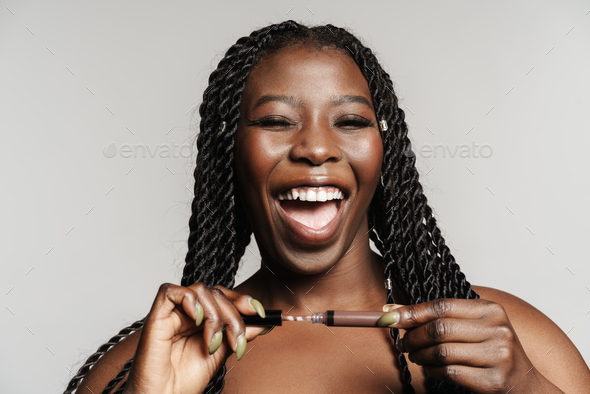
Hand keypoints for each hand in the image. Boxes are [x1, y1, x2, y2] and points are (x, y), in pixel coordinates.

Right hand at [123, 283, 267, 393]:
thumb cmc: (186, 381)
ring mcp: (171, 313)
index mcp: (202, 319)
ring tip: (214, 342)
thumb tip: (265, 321)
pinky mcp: (156, 317)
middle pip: (216, 293)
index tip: (261, 313)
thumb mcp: (222, 353)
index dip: (243, 300)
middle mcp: (187, 313)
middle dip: (233, 315)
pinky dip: (189, 300)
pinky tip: (198, 320)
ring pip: (200, 290)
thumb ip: (239, 334)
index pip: (224, 296)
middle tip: (237, 341)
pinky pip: (170, 291)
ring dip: (215, 315)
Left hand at [379, 299, 543, 393]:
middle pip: (439, 329)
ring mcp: (498, 356)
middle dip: (412, 336)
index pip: (442, 306)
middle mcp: (497, 330)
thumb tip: (395, 311)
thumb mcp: (477, 327)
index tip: (390, 316)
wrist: (527, 385)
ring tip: (415, 356)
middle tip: (403, 342)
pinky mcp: (493, 381)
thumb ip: (443, 318)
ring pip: (441, 352)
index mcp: (491, 310)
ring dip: (419, 355)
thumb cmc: (495, 352)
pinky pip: (449, 372)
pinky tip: (430, 368)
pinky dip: (432, 370)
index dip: (412, 312)